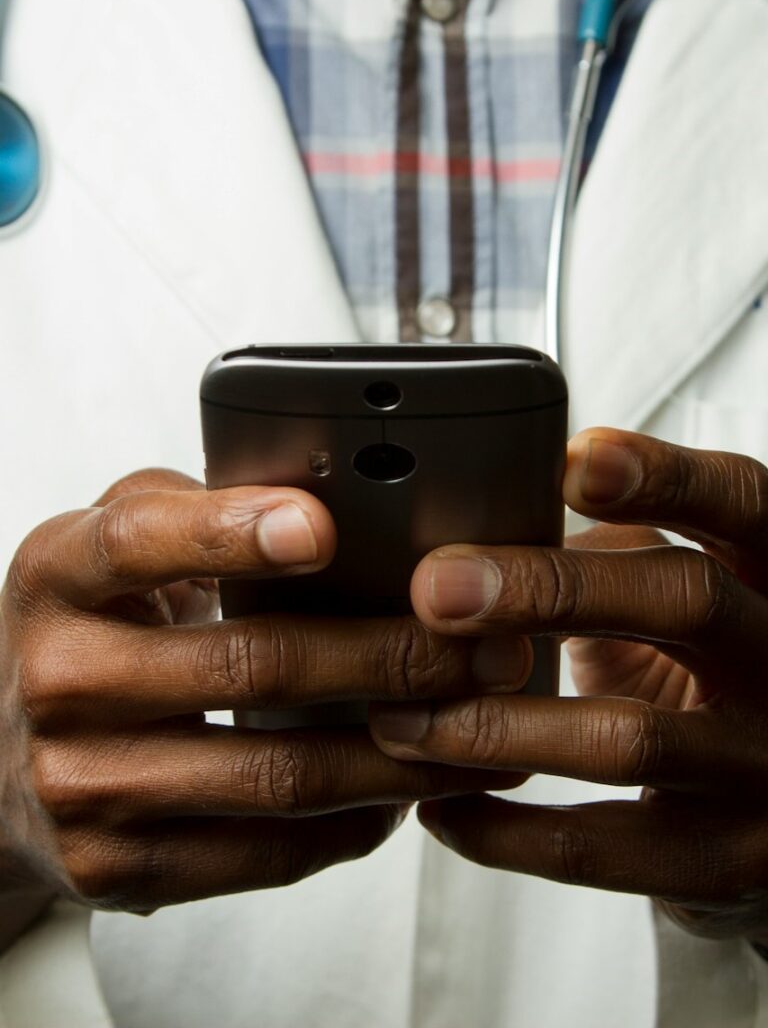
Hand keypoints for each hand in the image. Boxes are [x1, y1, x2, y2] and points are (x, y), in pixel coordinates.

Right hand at [0, 470, 528, 916]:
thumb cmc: (90, 628)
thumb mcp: (111, 545)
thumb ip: (197, 510)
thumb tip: (331, 498)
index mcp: (59, 575)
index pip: (140, 542)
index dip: (231, 532)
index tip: (324, 527)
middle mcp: (60, 679)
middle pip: (248, 665)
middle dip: (388, 655)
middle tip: (483, 645)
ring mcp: (82, 785)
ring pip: (274, 774)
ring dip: (397, 753)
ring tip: (479, 724)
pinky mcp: (115, 866)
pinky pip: (261, 854)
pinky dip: (351, 823)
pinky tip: (405, 791)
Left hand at [370, 429, 767, 942]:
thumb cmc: (698, 662)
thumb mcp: (677, 588)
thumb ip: (608, 548)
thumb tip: (473, 523)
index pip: (740, 500)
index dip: (662, 476)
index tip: (569, 463)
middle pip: (687, 600)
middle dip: (548, 589)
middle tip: (435, 589)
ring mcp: (766, 767)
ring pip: (631, 738)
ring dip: (495, 726)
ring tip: (399, 718)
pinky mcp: (728, 859)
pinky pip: (604, 852)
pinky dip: (505, 833)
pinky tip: (438, 805)